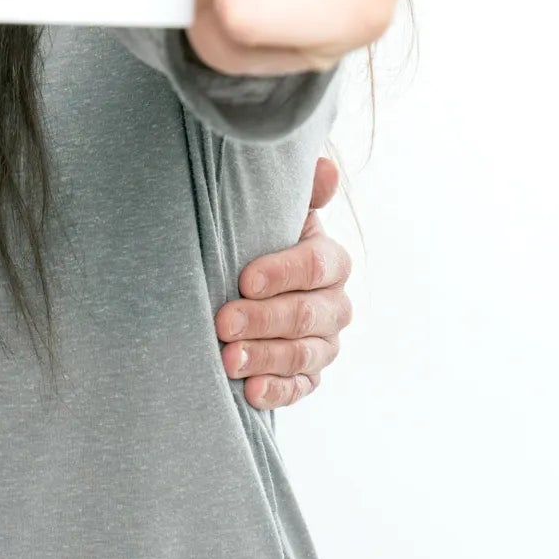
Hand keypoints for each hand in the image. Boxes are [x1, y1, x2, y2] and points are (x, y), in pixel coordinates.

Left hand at [216, 155, 352, 408]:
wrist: (247, 279)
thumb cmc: (258, 237)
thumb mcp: (274, 211)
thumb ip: (300, 191)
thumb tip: (324, 166)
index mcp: (330, 260)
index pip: (315, 266)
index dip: (281, 273)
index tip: (244, 278)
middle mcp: (335, 304)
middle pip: (307, 315)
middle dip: (264, 320)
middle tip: (223, 323)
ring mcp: (325, 343)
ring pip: (304, 354)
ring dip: (265, 358)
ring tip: (227, 360)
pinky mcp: (310, 375)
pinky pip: (301, 388)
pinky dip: (277, 391)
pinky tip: (251, 392)